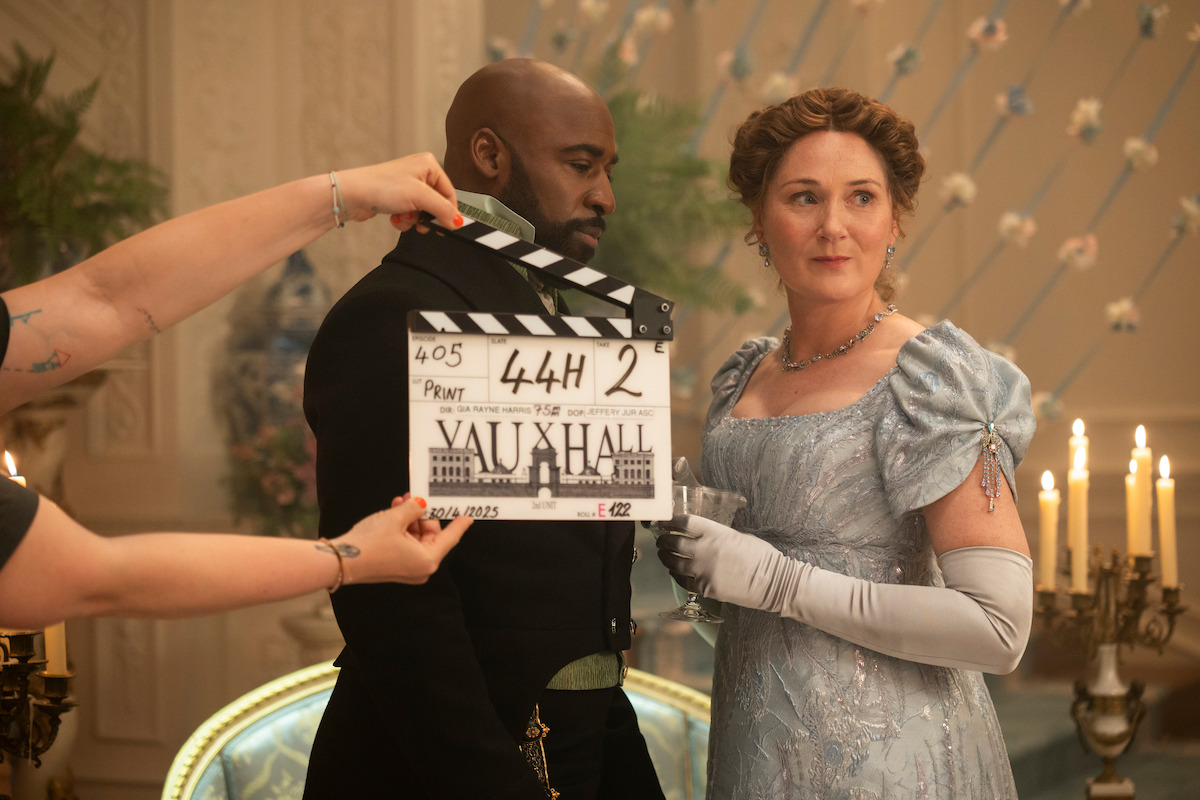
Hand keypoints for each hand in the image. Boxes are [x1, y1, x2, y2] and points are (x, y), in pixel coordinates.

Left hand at [334, 153, 462, 231]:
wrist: (352, 194)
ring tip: (403, 218)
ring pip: (422, 211)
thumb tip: (459, 222)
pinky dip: (404, 219)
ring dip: (413, 220)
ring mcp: (407, 185)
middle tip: (422, 225)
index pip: (449, 193)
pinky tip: (394, 218)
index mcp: (429, 164)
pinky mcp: (396, 197)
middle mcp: (419, 172)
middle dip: (427, 217)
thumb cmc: (382, 186)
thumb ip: (443, 209)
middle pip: (436, 203)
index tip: (446, 228)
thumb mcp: (419, 197)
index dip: (448, 212)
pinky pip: (410, 213)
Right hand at [338, 497, 472, 584]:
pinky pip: (405, 543)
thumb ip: (414, 508)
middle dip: (423, 514)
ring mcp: (407, 569)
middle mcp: (420, 568)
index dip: (459, 524)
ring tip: (401, 501)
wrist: (341, 561)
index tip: (469, 516)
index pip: (450, 538)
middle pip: (430, 535)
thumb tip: (421, 503)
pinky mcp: (394, 566)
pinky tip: (395, 511)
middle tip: (418, 497)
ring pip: (416, 537)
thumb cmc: (371, 543)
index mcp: (427, 560)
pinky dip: (401, 528)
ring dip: (410, 518)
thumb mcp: (396, 518)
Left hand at [655, 513, 792, 611]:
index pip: (685, 523)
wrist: (774, 583)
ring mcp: (704, 571)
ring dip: (666, 558)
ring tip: (664, 555)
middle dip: (664, 540)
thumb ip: (718, 536)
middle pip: (674, 543)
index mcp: (717, 533)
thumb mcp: (739, 537)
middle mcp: (706, 551)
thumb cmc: (762, 556)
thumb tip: (702, 536)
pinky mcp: (706, 589)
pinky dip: (676, 576)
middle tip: (661, 540)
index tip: (664, 522)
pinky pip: (683, 582)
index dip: (671, 521)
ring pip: (674, 564)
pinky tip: (675, 573)